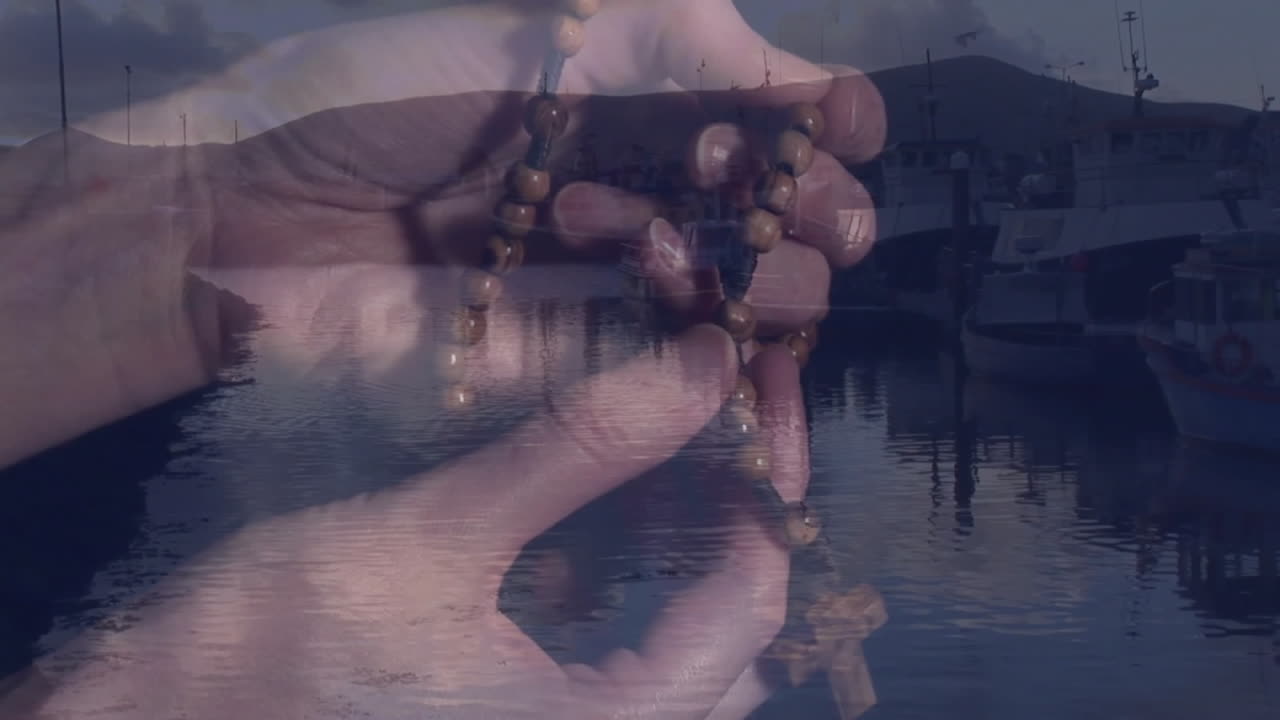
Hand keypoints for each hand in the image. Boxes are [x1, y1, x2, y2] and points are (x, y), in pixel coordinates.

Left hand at [0, 0, 882, 465]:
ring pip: (753, 305)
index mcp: (641, 99)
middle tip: (792, 209)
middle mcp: (647, 191)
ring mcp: (619, 285)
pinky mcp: (584, 366)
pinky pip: (687, 383)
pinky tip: (731, 376)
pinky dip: (735, 391)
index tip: (837, 129)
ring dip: (759, 284)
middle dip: (810, 212)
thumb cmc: (376, 98)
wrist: (252, 218)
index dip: (824, 124)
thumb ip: (674, 40)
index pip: (774, 117)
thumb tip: (803, 79)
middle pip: (782, 217)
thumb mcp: (531, 31)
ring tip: (654, 248)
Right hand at [3, 309, 826, 718]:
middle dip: (728, 550)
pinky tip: (591, 555)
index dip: (757, 512)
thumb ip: (577, 450)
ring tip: (653, 494)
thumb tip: (699, 367)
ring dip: (686, 588)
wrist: (160, 719)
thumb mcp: (434, 530)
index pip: (747, 620)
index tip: (732, 431)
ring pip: (683, 685)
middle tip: (698, 455)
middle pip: (730, 658)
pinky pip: (622, 696)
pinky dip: (634, 623)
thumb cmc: (282, 634)